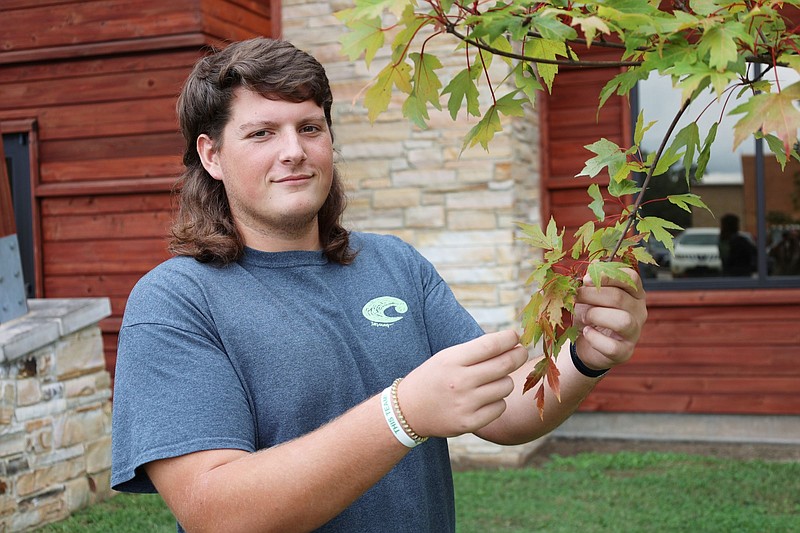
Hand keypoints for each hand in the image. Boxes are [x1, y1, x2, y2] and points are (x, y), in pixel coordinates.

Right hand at [397, 330, 527, 437]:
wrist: (409, 411)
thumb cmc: (433, 378)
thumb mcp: (446, 357)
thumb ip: (475, 351)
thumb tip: (510, 342)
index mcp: (452, 361)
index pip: (490, 345)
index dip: (509, 339)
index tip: (515, 336)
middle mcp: (459, 382)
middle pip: (504, 365)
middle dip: (518, 355)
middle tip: (521, 352)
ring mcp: (465, 404)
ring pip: (506, 386)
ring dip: (505, 381)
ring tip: (492, 380)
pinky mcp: (469, 423)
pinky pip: (500, 407)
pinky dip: (498, 401)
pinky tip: (485, 399)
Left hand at [572, 268, 646, 370]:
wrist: (586, 345)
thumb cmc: (591, 315)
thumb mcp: (590, 296)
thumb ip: (593, 281)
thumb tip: (594, 263)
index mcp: (633, 293)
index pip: (631, 278)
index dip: (608, 275)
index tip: (585, 279)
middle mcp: (639, 311)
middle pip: (619, 297)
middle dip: (591, 295)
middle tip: (576, 297)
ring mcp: (634, 333)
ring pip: (622, 321)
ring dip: (596, 315)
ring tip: (585, 317)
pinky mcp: (624, 352)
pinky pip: (612, 346)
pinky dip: (594, 338)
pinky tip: (586, 332)